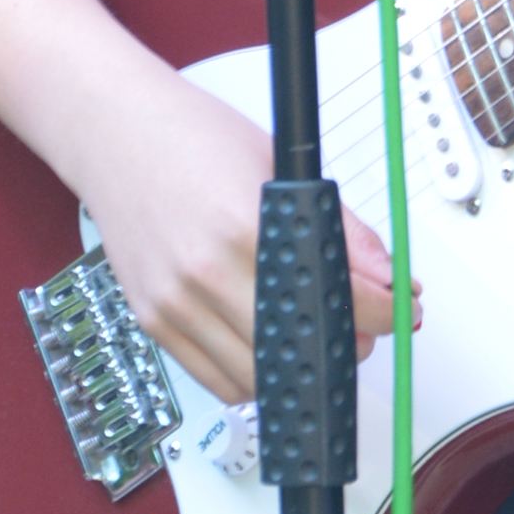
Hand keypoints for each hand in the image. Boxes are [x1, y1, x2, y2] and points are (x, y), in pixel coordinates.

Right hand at [73, 71, 404, 402]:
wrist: (115, 133)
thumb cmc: (192, 138)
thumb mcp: (282, 165)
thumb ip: (339, 227)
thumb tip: (387, 276)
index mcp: (242, 227)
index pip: (331, 295)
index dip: (379, 311)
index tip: (397, 310)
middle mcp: (203, 272)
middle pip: (296, 346)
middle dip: (345, 344)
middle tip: (361, 326)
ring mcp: (174, 303)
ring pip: (257, 378)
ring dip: (297, 368)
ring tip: (314, 335)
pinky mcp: (153, 321)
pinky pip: (214, 380)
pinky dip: (252, 378)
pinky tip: (268, 347)